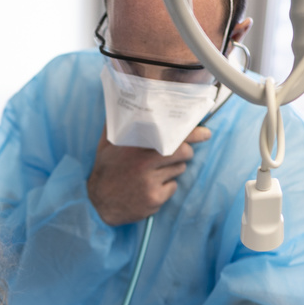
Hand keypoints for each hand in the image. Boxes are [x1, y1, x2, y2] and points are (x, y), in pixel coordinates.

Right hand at [87, 125, 210, 225]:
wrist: (98, 203)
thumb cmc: (106, 169)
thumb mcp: (108, 143)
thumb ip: (119, 122)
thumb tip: (125, 101)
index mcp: (134, 145)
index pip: (171, 135)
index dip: (192, 133)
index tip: (205, 133)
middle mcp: (143, 162)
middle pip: (183, 152)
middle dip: (183, 153)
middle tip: (173, 155)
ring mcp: (150, 181)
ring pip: (179, 170)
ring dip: (172, 170)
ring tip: (152, 173)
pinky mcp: (154, 198)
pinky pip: (172, 187)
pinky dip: (165, 187)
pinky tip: (149, 187)